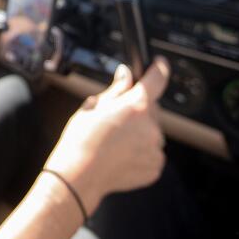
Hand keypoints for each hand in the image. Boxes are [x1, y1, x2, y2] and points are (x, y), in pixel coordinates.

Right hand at [43, 57, 169, 217]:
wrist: (79, 175)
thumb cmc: (81, 140)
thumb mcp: (93, 106)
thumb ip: (116, 89)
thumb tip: (125, 73)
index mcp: (136, 105)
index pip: (157, 79)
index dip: (159, 68)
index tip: (159, 64)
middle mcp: (151, 126)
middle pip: (151, 110)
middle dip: (138, 111)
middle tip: (116, 120)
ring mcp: (155, 148)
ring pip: (152, 133)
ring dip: (140, 133)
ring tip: (115, 143)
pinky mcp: (155, 167)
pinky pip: (152, 154)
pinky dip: (141, 153)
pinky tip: (121, 156)